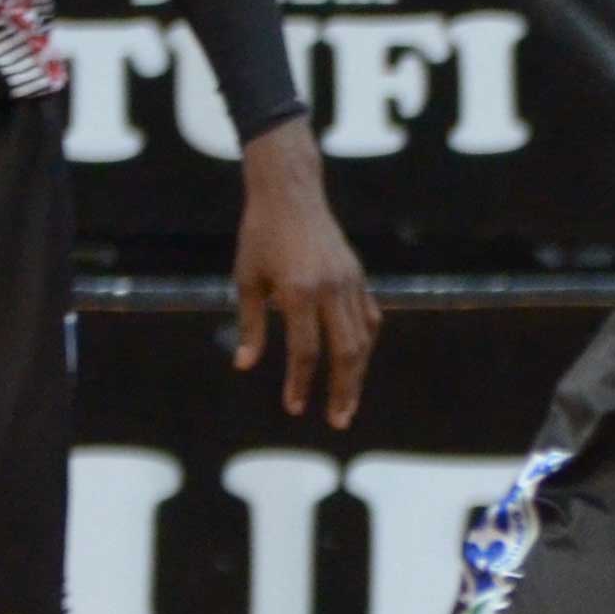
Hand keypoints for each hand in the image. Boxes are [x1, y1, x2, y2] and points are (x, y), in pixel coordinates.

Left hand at [233, 121, 380, 426]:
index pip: (305, 350)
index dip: (300, 382)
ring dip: (357, 374)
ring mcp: (349, 282)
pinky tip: (357, 363)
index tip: (293, 406)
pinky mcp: (358, 276)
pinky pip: (369, 318)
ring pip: (362, 339)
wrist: (290, 193)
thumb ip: (250, 325)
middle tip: (338, 420)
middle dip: (342, 391)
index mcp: (299, 291)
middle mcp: (330, 289)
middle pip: (345, 352)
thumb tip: (245, 365)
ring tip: (349, 402)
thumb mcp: (246, 279)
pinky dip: (365, 344)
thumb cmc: (260, 235)